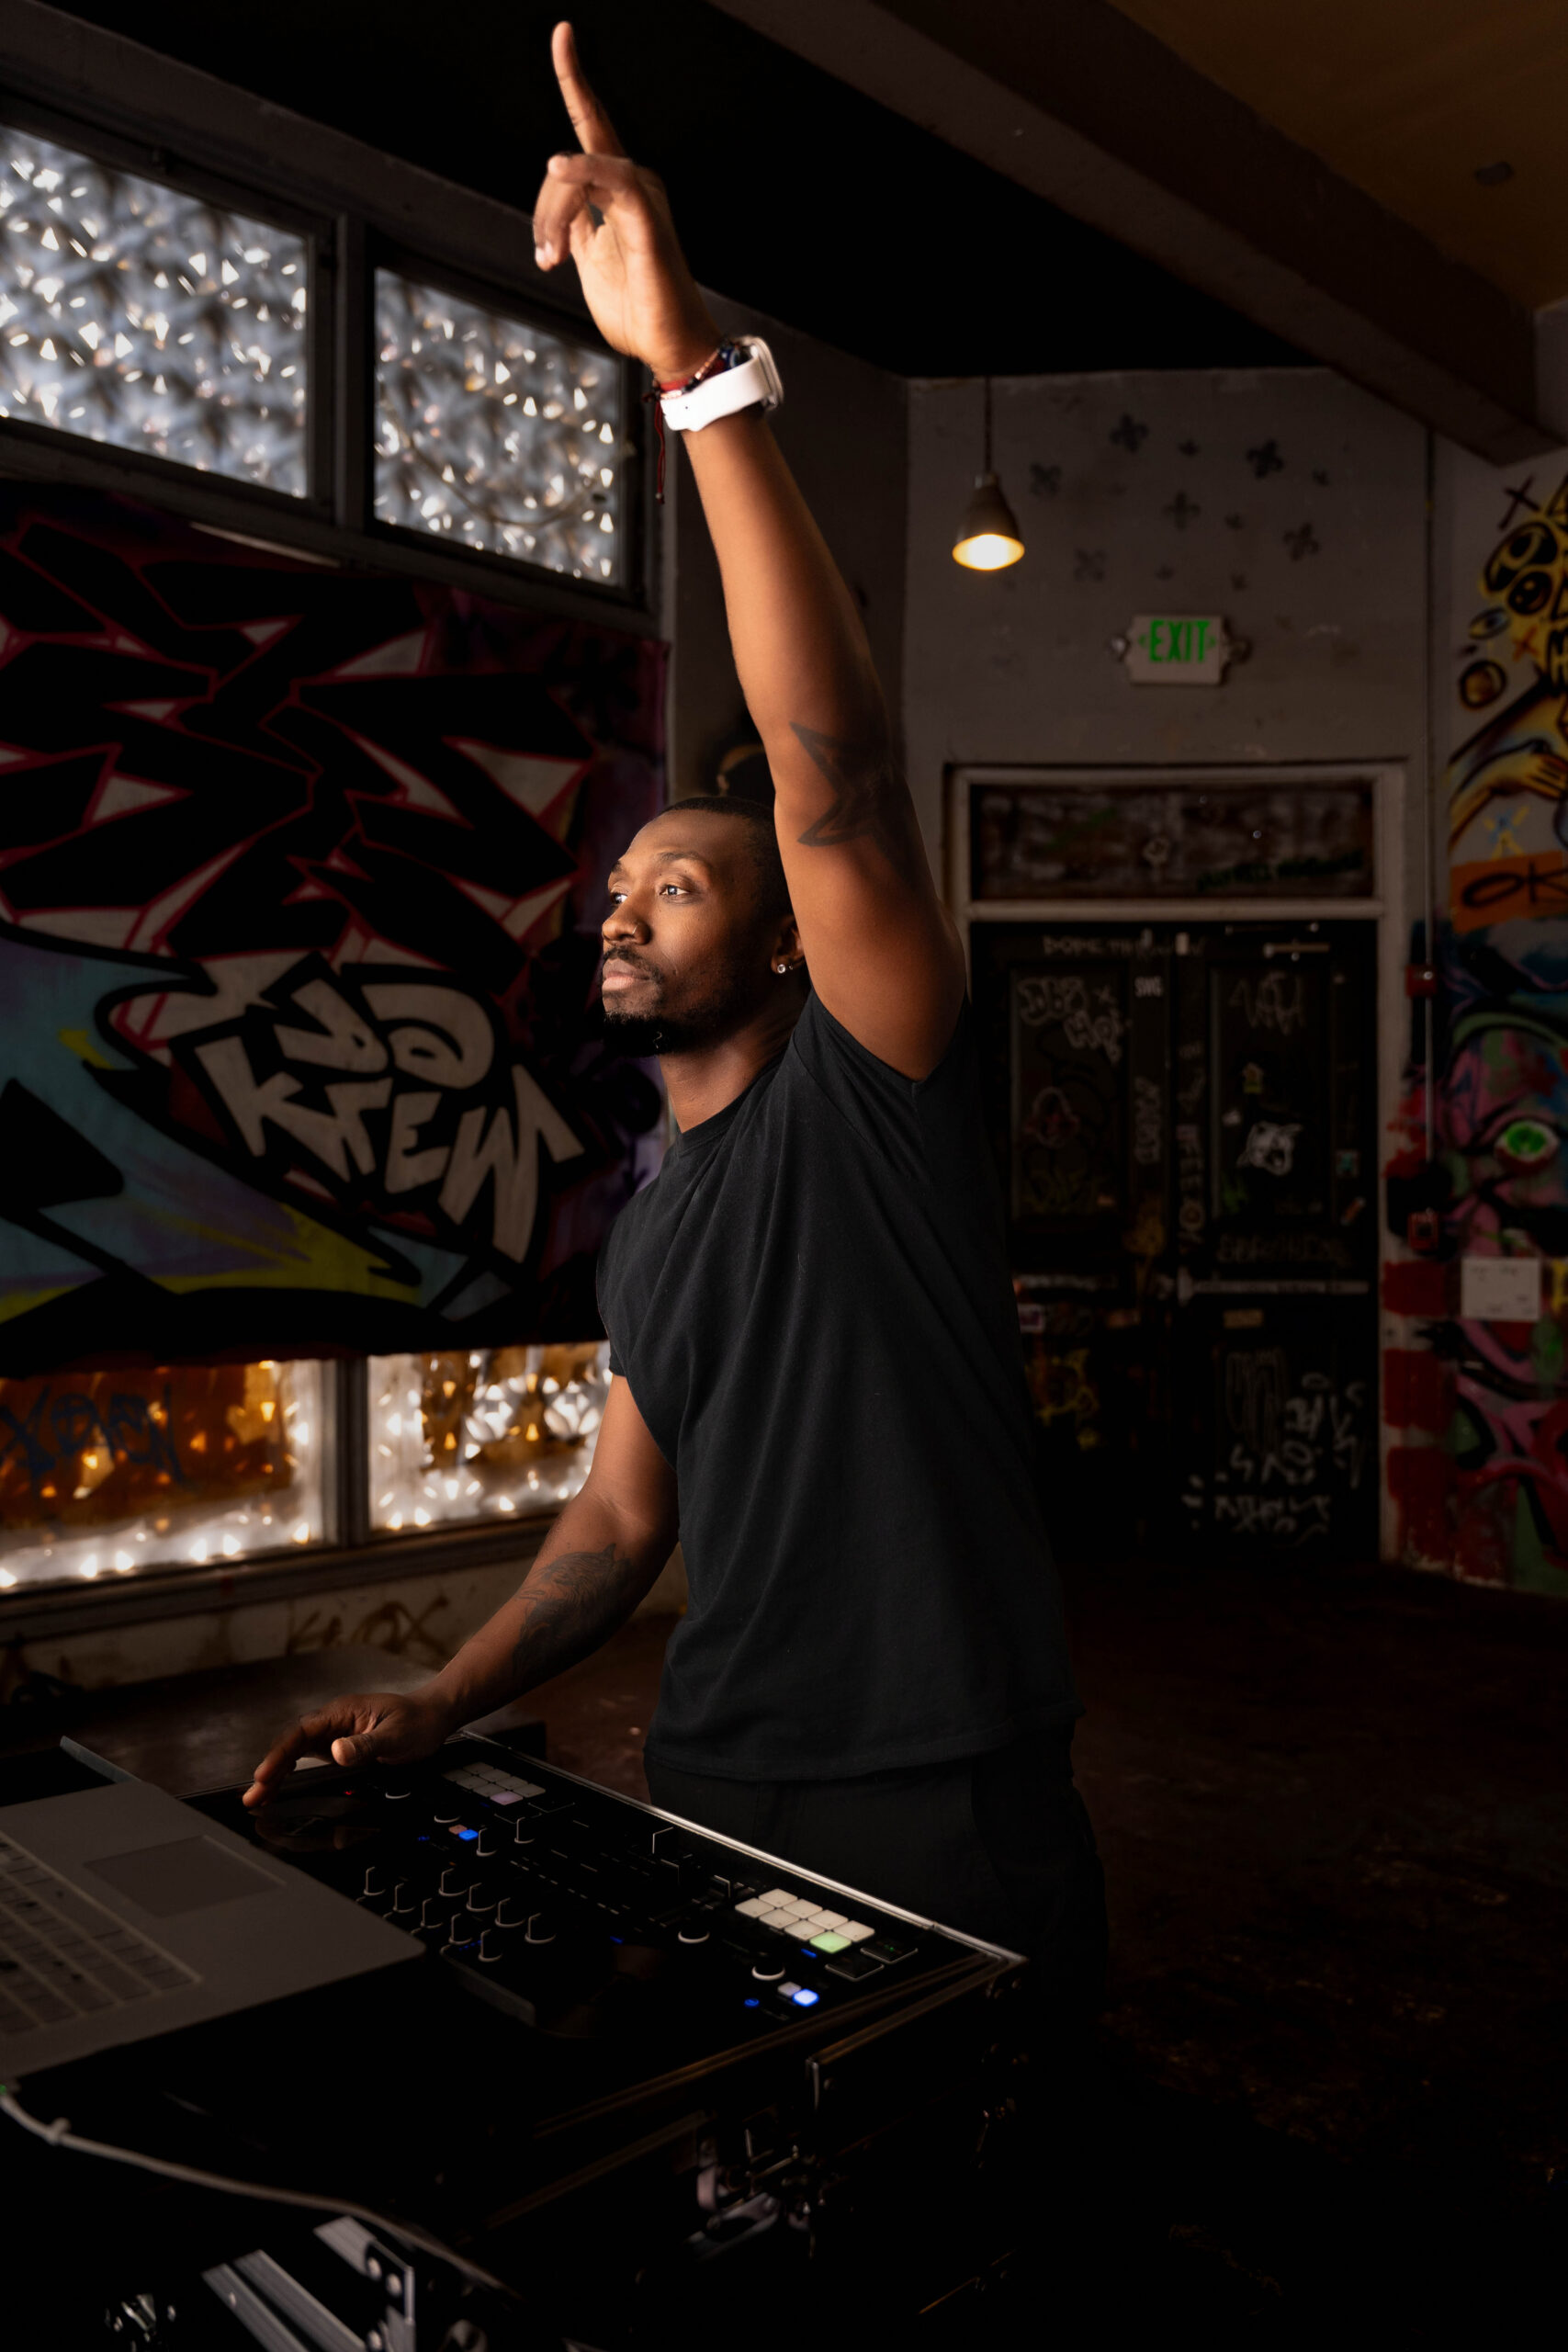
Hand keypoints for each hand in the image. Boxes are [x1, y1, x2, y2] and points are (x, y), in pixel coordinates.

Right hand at [241, 1687, 457, 1807]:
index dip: (280, 1753)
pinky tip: (278, 1787)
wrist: (432, 1717)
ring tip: (257, 1799)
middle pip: (291, 1743)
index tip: (265, 1774)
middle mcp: (333, 1720)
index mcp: (341, 1711)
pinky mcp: (337, 1745)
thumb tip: (337, 1751)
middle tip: (252, 1797)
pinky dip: (291, 1773)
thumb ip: (366, 1744)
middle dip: (270, 1769)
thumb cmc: (416, 1722)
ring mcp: (333, 1733)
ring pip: (295, 1752)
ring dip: (276, 1773)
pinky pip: (306, 1758)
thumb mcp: (395, 1736)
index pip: (301, 1732)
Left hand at [532, 21, 719, 382]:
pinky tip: (558, 169)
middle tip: (544, 259)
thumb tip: (558, 204)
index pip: (592, 125)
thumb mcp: (589, 259)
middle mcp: (635, 184)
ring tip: (550, 260)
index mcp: (620, 190)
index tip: (562, 33)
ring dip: (552, 215)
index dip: (575, 78)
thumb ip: (574, 225)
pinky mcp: (647, 221)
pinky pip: (611, 181)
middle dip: (545, 209)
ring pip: (580, 172)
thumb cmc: (636, 308)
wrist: (668, 347)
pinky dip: (582, 172)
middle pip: (569, 162)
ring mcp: (644, 199)